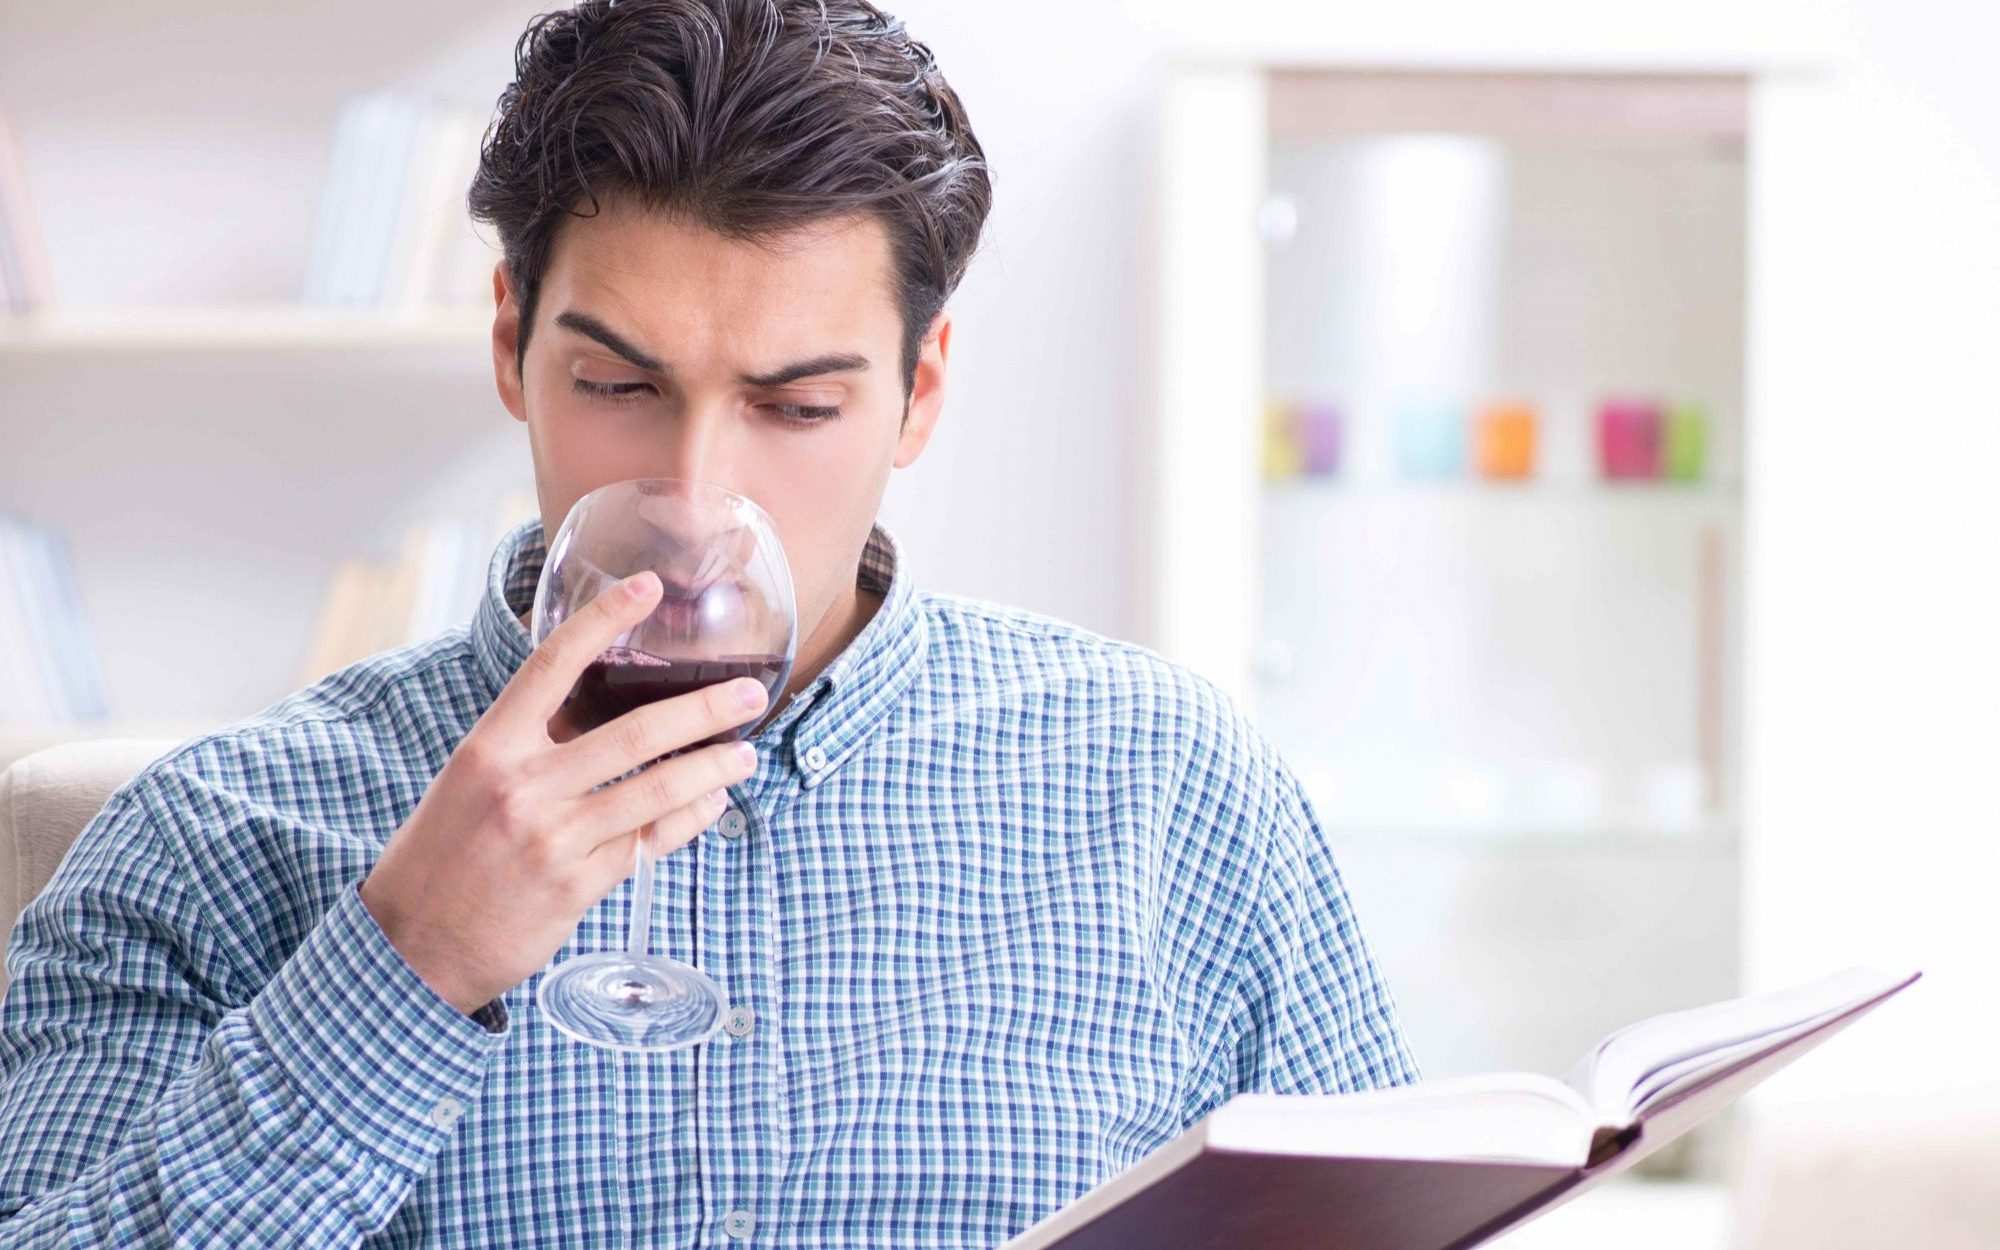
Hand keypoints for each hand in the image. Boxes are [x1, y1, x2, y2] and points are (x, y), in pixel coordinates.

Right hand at [358, 570, 767, 1015]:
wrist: (412, 947)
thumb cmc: (443, 856)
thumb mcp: (469, 783)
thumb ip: (530, 748)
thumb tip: (599, 713)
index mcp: (490, 747)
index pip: (552, 664)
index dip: (603, 619)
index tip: (648, 586)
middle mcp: (523, 786)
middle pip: (634, 732)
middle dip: (703, 710)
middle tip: (748, 693)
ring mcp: (554, 837)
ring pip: (656, 789)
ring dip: (712, 768)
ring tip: (743, 754)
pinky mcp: (578, 885)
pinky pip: (650, 841)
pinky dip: (689, 818)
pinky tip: (711, 803)